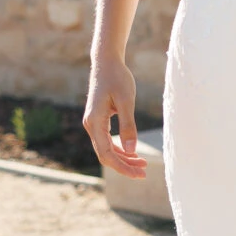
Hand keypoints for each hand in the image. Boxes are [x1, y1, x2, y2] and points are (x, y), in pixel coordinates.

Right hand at [83, 58, 143, 176]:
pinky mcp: (99, 120)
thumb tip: (131, 150)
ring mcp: (93, 123)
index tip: (140, 174)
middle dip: (124, 166)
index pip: (107, 154)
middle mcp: (91, 125)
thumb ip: (128, 126)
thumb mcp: (126, 101)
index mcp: (95, 122)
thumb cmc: (117, 78)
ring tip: (142, 164)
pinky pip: (107, 141)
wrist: (106, 62)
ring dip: (123, 158)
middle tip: (144, 172)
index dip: (123, 167)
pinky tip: (133, 152)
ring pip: (107, 149)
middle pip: (106, 155)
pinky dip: (120, 149)